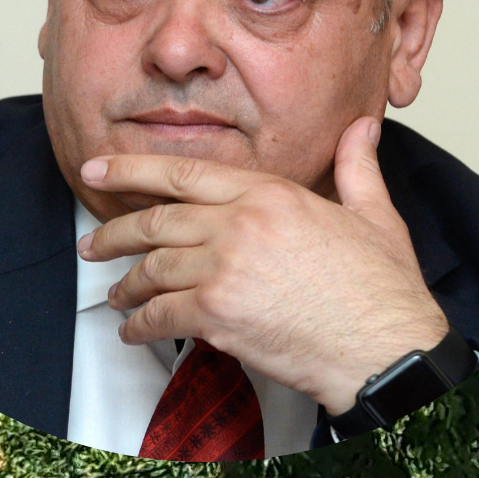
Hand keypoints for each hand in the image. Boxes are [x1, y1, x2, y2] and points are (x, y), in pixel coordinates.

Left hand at [80, 117, 451, 412]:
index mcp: (271, 195)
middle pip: (154, 222)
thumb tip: (361, 129)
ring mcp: (224, 269)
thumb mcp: (376, 215)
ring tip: (117, 294)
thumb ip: (357, 168)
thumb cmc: (381, 291)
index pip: (183, 173)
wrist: (385, 349)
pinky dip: (138, 325)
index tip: (97, 169)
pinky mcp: (215, 313)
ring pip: (150, 270)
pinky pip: (157, 315)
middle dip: (113, 234)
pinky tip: (134, 330)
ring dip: (126, 286)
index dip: (130, 169)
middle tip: (92, 243)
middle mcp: (240, 225)